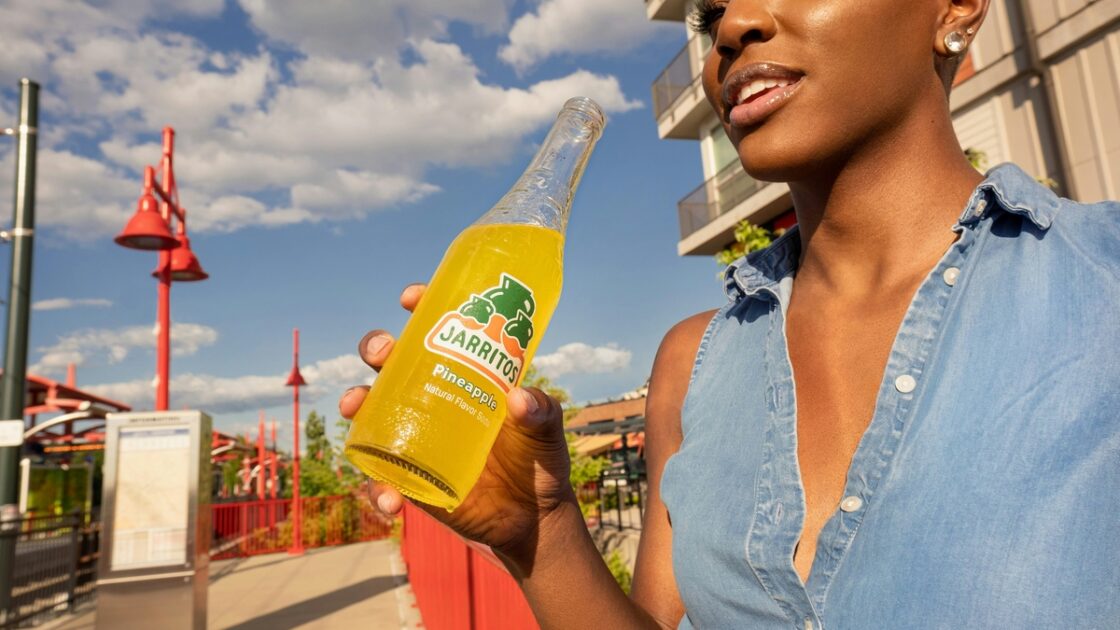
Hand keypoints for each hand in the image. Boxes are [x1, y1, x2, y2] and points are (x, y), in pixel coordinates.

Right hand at [339, 284, 576, 561]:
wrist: (531, 521)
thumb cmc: (539, 464)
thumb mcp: (546, 433)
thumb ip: (542, 414)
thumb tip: (520, 398)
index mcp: (466, 377)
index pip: (438, 331)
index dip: (421, 308)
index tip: (411, 298)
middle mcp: (434, 399)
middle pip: (393, 362)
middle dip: (377, 348)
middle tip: (383, 352)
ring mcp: (416, 437)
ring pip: (371, 409)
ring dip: (356, 401)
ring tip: (355, 406)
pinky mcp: (409, 478)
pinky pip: (380, 478)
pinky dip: (377, 489)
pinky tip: (390, 499)